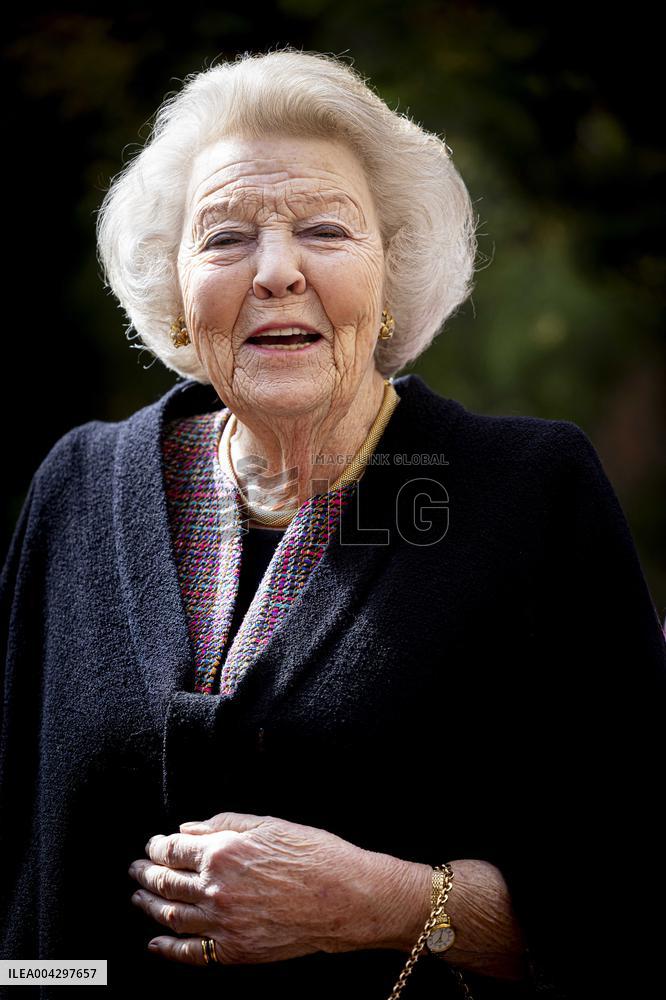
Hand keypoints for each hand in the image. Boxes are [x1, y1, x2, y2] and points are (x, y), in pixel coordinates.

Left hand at [127, 811, 416, 965]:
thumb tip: (187, 829)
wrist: (345, 898)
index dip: (158, 846)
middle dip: (146, 874)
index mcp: (222, 851)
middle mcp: (215, 888)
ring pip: (170, 915)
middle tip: (135, 869)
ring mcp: (223, 923)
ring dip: (149, 906)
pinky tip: (155, 942)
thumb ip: (223, 823)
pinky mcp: (235, 950)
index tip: (153, 844)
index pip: (173, 849)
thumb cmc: (313, 854)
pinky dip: (167, 948)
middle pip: (166, 882)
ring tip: (138, 897)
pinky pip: (190, 952)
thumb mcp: (268, 824)